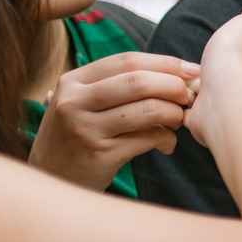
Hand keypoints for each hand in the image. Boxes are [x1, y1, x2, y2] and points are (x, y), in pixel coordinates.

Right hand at [28, 51, 198, 189]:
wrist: (50, 181)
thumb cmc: (77, 137)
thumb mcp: (83, 104)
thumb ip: (118, 87)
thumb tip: (181, 74)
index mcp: (72, 81)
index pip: (127, 60)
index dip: (165, 63)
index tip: (192, 70)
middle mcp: (74, 101)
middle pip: (138, 81)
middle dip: (174, 86)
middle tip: (190, 96)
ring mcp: (84, 128)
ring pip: (148, 110)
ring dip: (174, 114)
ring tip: (179, 120)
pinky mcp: (99, 155)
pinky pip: (148, 139)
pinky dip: (167, 139)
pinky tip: (166, 145)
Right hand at [185, 8, 241, 147]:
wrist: (224, 95)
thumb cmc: (238, 57)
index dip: (241, 47)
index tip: (227, 44)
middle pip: (236, 74)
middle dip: (222, 69)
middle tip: (207, 63)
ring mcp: (235, 107)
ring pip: (217, 93)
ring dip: (204, 87)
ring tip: (193, 79)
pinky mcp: (212, 121)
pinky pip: (199, 112)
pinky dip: (192, 106)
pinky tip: (185, 98)